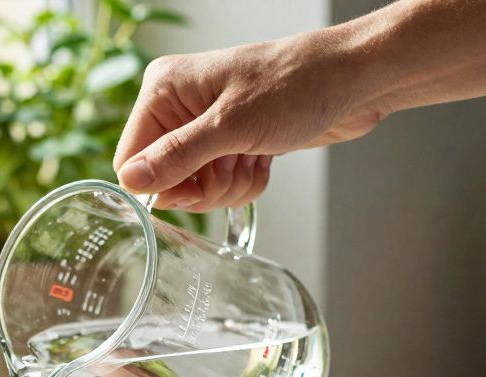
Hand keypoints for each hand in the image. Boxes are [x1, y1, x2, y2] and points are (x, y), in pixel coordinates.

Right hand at [114, 35, 385, 210]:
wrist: (354, 80)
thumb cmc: (298, 83)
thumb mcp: (231, 126)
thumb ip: (177, 157)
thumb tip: (133, 180)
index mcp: (164, 89)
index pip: (132, 158)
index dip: (162, 183)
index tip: (196, 183)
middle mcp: (180, 107)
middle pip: (165, 178)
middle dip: (204, 185)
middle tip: (233, 162)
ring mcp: (206, 126)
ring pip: (196, 187)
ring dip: (230, 183)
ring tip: (255, 155)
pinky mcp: (231, 142)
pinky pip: (222, 184)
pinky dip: (245, 181)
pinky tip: (264, 158)